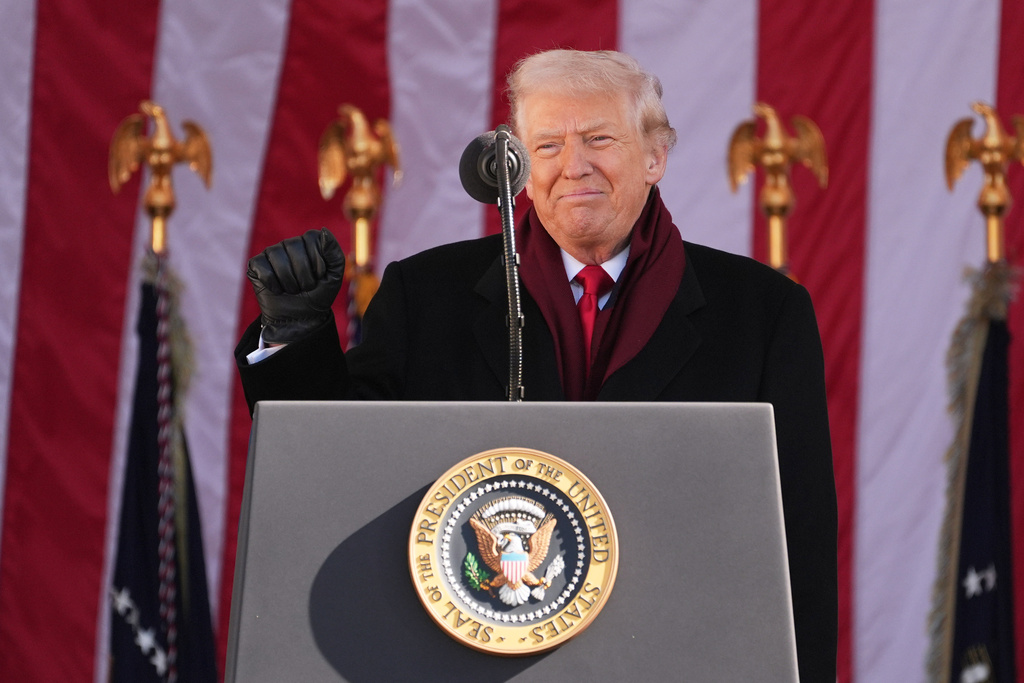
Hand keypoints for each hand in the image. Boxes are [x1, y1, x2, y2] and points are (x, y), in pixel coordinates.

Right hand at [246, 228, 344, 342]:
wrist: (300, 318)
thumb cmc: (318, 295)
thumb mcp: (334, 276)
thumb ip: (334, 253)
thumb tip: (324, 230)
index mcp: (309, 242)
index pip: (312, 238)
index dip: (317, 261)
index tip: (320, 276)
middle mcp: (290, 243)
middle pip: (293, 246)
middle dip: (303, 274)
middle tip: (306, 287)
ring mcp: (272, 253)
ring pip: (276, 256)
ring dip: (289, 281)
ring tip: (293, 290)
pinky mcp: (256, 265)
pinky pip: (262, 266)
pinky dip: (272, 283)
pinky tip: (277, 290)